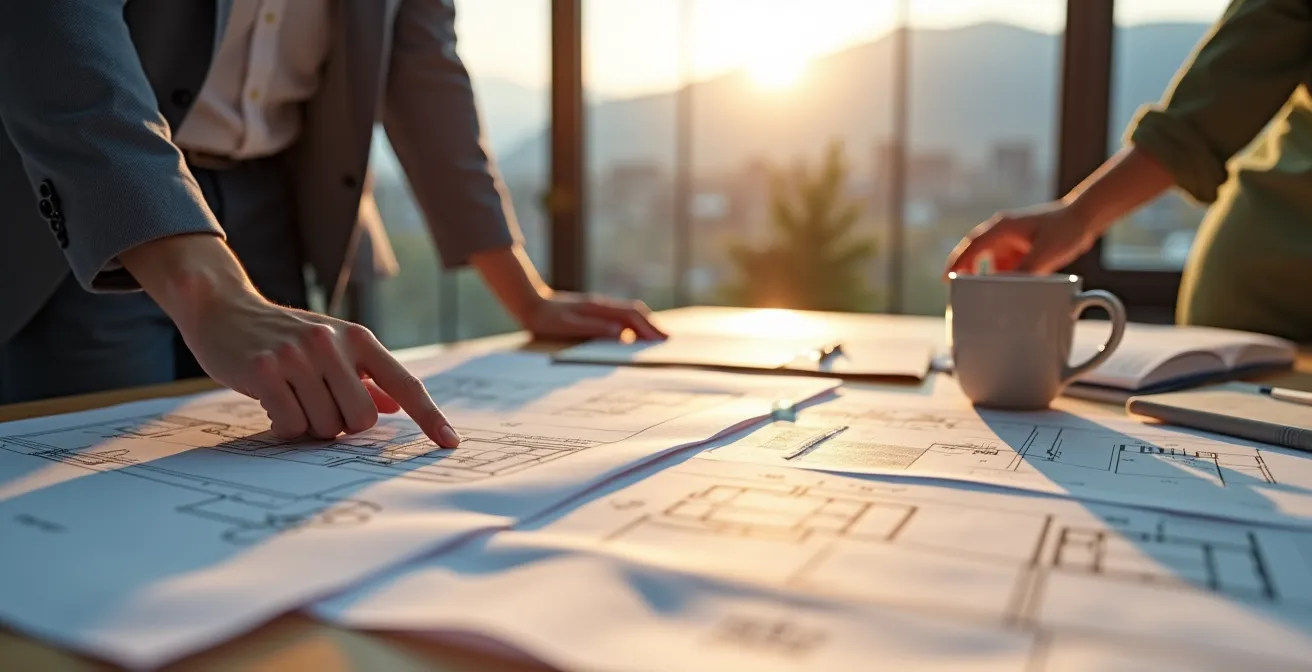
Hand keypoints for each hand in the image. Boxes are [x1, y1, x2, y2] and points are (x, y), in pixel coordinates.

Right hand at [120, 234, 458, 445]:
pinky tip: (271, 401)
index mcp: (358, 339)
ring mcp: (298, 356)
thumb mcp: (331, 347)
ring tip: (291, 397)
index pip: (404, 384)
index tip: (451, 443)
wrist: (223, 308)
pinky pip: (290, 426)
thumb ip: (364, 376)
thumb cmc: (283, 336)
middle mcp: (333, 344)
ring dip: (309, 425)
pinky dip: (283, 426)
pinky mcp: (265, 370)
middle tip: (317, 405)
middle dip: (342, 426)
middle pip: (362, 420)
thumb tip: (394, 407)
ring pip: (325, 427)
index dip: (429, 417)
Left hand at [522, 292, 665, 340]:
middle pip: (635, 311)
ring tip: (655, 338)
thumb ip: (594, 328)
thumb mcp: (567, 326)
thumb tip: (621, 332)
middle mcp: (602, 304)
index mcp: (598, 308)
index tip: (662, 339)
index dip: (648, 327)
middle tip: (667, 339)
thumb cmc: (546, 318)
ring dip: (644, 324)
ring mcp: (598, 306)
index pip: (631, 316)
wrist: (529, 302)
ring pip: (629, 313)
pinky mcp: (593, 310)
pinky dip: (632, 325)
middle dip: (652, 325)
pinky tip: (632, 336)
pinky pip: (619, 316)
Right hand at [944, 201, 1097, 277]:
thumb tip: (1007, 288)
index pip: (973, 246)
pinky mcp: (1021, 247)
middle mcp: (1002, 232)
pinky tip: (1003, 289)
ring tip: (979, 293)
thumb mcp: (1045, 253)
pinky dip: (1000, 275)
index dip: (958, 262)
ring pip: (989, 259)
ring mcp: (1011, 240)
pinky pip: (1004, 263)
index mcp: (1002, 228)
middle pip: (975, 252)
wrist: (1085, 217)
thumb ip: (1025, 271)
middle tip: (956, 289)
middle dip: (964, 269)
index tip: (947, 279)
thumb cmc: (1065, 228)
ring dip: (984, 274)